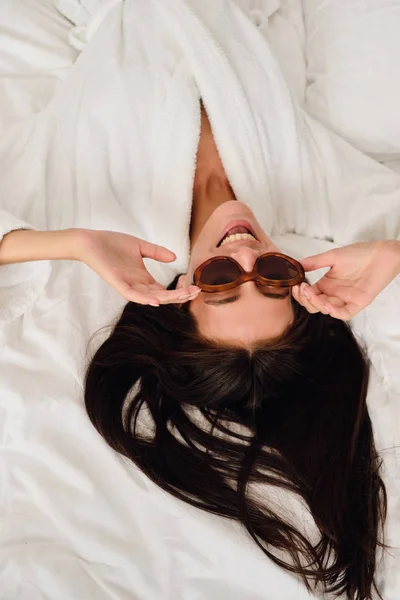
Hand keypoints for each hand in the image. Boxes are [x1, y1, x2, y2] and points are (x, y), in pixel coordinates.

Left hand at [77, 229, 200, 305]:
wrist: (90, 242)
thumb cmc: (112, 244)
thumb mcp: (140, 247)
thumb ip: (157, 252)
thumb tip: (175, 257)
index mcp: (143, 278)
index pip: (165, 289)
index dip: (180, 290)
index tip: (195, 287)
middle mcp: (138, 285)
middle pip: (162, 295)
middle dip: (179, 295)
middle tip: (195, 292)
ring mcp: (128, 285)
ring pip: (151, 297)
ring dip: (168, 298)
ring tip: (184, 296)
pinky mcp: (118, 283)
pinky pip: (132, 295)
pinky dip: (144, 299)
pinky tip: (157, 300)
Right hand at [291, 241, 399, 320]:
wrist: (381, 254)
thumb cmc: (360, 253)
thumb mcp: (332, 256)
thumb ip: (314, 262)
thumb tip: (295, 265)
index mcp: (326, 284)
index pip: (308, 294)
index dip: (300, 293)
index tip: (295, 285)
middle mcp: (333, 293)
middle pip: (314, 305)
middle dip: (305, 299)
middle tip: (302, 289)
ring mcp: (345, 300)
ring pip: (325, 310)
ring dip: (316, 304)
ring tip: (311, 293)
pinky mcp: (357, 304)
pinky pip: (344, 314)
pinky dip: (334, 312)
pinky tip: (327, 304)